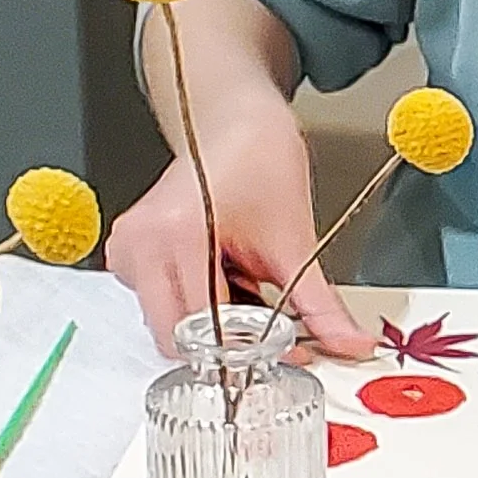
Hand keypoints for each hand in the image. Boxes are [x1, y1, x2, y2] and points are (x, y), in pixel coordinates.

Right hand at [104, 100, 373, 359]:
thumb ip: (320, 303)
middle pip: (179, 337)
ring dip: (213, 324)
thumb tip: (350, 344)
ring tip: (245, 282)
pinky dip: (198, 305)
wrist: (234, 123)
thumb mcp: (295, 240)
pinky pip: (161, 305)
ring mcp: (127, 250)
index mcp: (176, 235)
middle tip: (271, 322)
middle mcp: (139, 245)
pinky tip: (223, 275)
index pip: (202, 330)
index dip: (247, 352)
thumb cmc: (258, 160)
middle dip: (229, 343)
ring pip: (170, 326)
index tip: (284, 354)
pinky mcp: (128, 255)